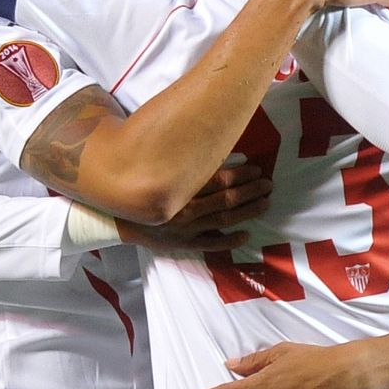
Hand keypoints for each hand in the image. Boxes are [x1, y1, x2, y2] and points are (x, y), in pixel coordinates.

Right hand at [118, 164, 270, 252]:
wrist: (120, 216)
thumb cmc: (143, 187)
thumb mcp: (159, 168)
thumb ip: (182, 160)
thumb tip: (211, 144)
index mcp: (180, 187)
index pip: (217, 179)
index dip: (240, 174)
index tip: (256, 168)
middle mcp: (185, 209)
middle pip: (225, 199)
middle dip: (250, 191)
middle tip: (268, 184)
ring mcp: (186, 229)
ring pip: (223, 220)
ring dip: (247, 211)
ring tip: (265, 203)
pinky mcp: (184, 244)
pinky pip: (210, 244)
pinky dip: (229, 240)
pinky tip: (245, 235)